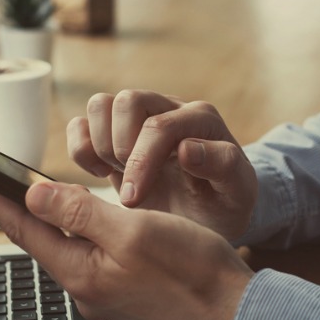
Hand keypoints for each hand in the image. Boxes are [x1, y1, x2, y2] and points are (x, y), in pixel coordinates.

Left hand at [0, 177, 253, 319]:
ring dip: (48, 220)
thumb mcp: (132, 230)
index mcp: (81, 272)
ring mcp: (106, 293)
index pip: (23, 229)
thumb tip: (34, 196)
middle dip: (14, 208)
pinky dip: (79, 232)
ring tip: (29, 194)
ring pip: (66, 247)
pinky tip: (84, 223)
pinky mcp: (125, 292)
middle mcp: (87, 288)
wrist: (233, 311)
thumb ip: (79, 212)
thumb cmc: (193, 272)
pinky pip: (91, 256)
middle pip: (39, 240)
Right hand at [68, 89, 257, 241]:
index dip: (141, 161)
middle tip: (132, 187)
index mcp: (202, 119)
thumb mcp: (237, 194)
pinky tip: (100, 172)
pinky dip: (81, 147)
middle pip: (127, 101)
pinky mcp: (114, 133)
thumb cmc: (223, 205)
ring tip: (117, 175)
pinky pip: (82, 122)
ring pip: (100, 105)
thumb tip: (187, 148)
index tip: (135, 200)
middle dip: (121, 148)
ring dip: (100, 145)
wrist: (206, 217)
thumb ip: (224, 166)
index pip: (160, 125)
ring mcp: (139, 118)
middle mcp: (169, 109)